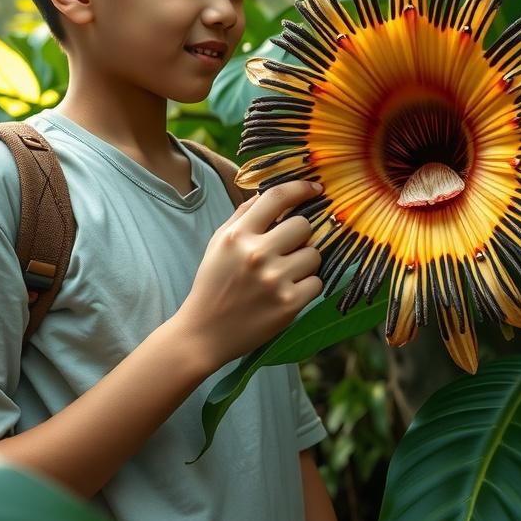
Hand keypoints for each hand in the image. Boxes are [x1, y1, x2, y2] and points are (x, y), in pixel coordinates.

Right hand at [174, 180, 323, 371]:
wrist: (204, 333)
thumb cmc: (212, 284)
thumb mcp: (219, 243)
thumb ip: (242, 216)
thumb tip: (266, 194)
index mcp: (238, 235)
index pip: (277, 197)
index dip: (301, 187)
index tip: (315, 188)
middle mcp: (257, 254)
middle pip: (304, 226)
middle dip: (300, 235)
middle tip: (288, 249)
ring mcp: (274, 280)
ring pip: (314, 255)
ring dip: (304, 263)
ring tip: (285, 274)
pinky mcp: (289, 305)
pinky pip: (317, 283)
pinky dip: (307, 287)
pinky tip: (287, 292)